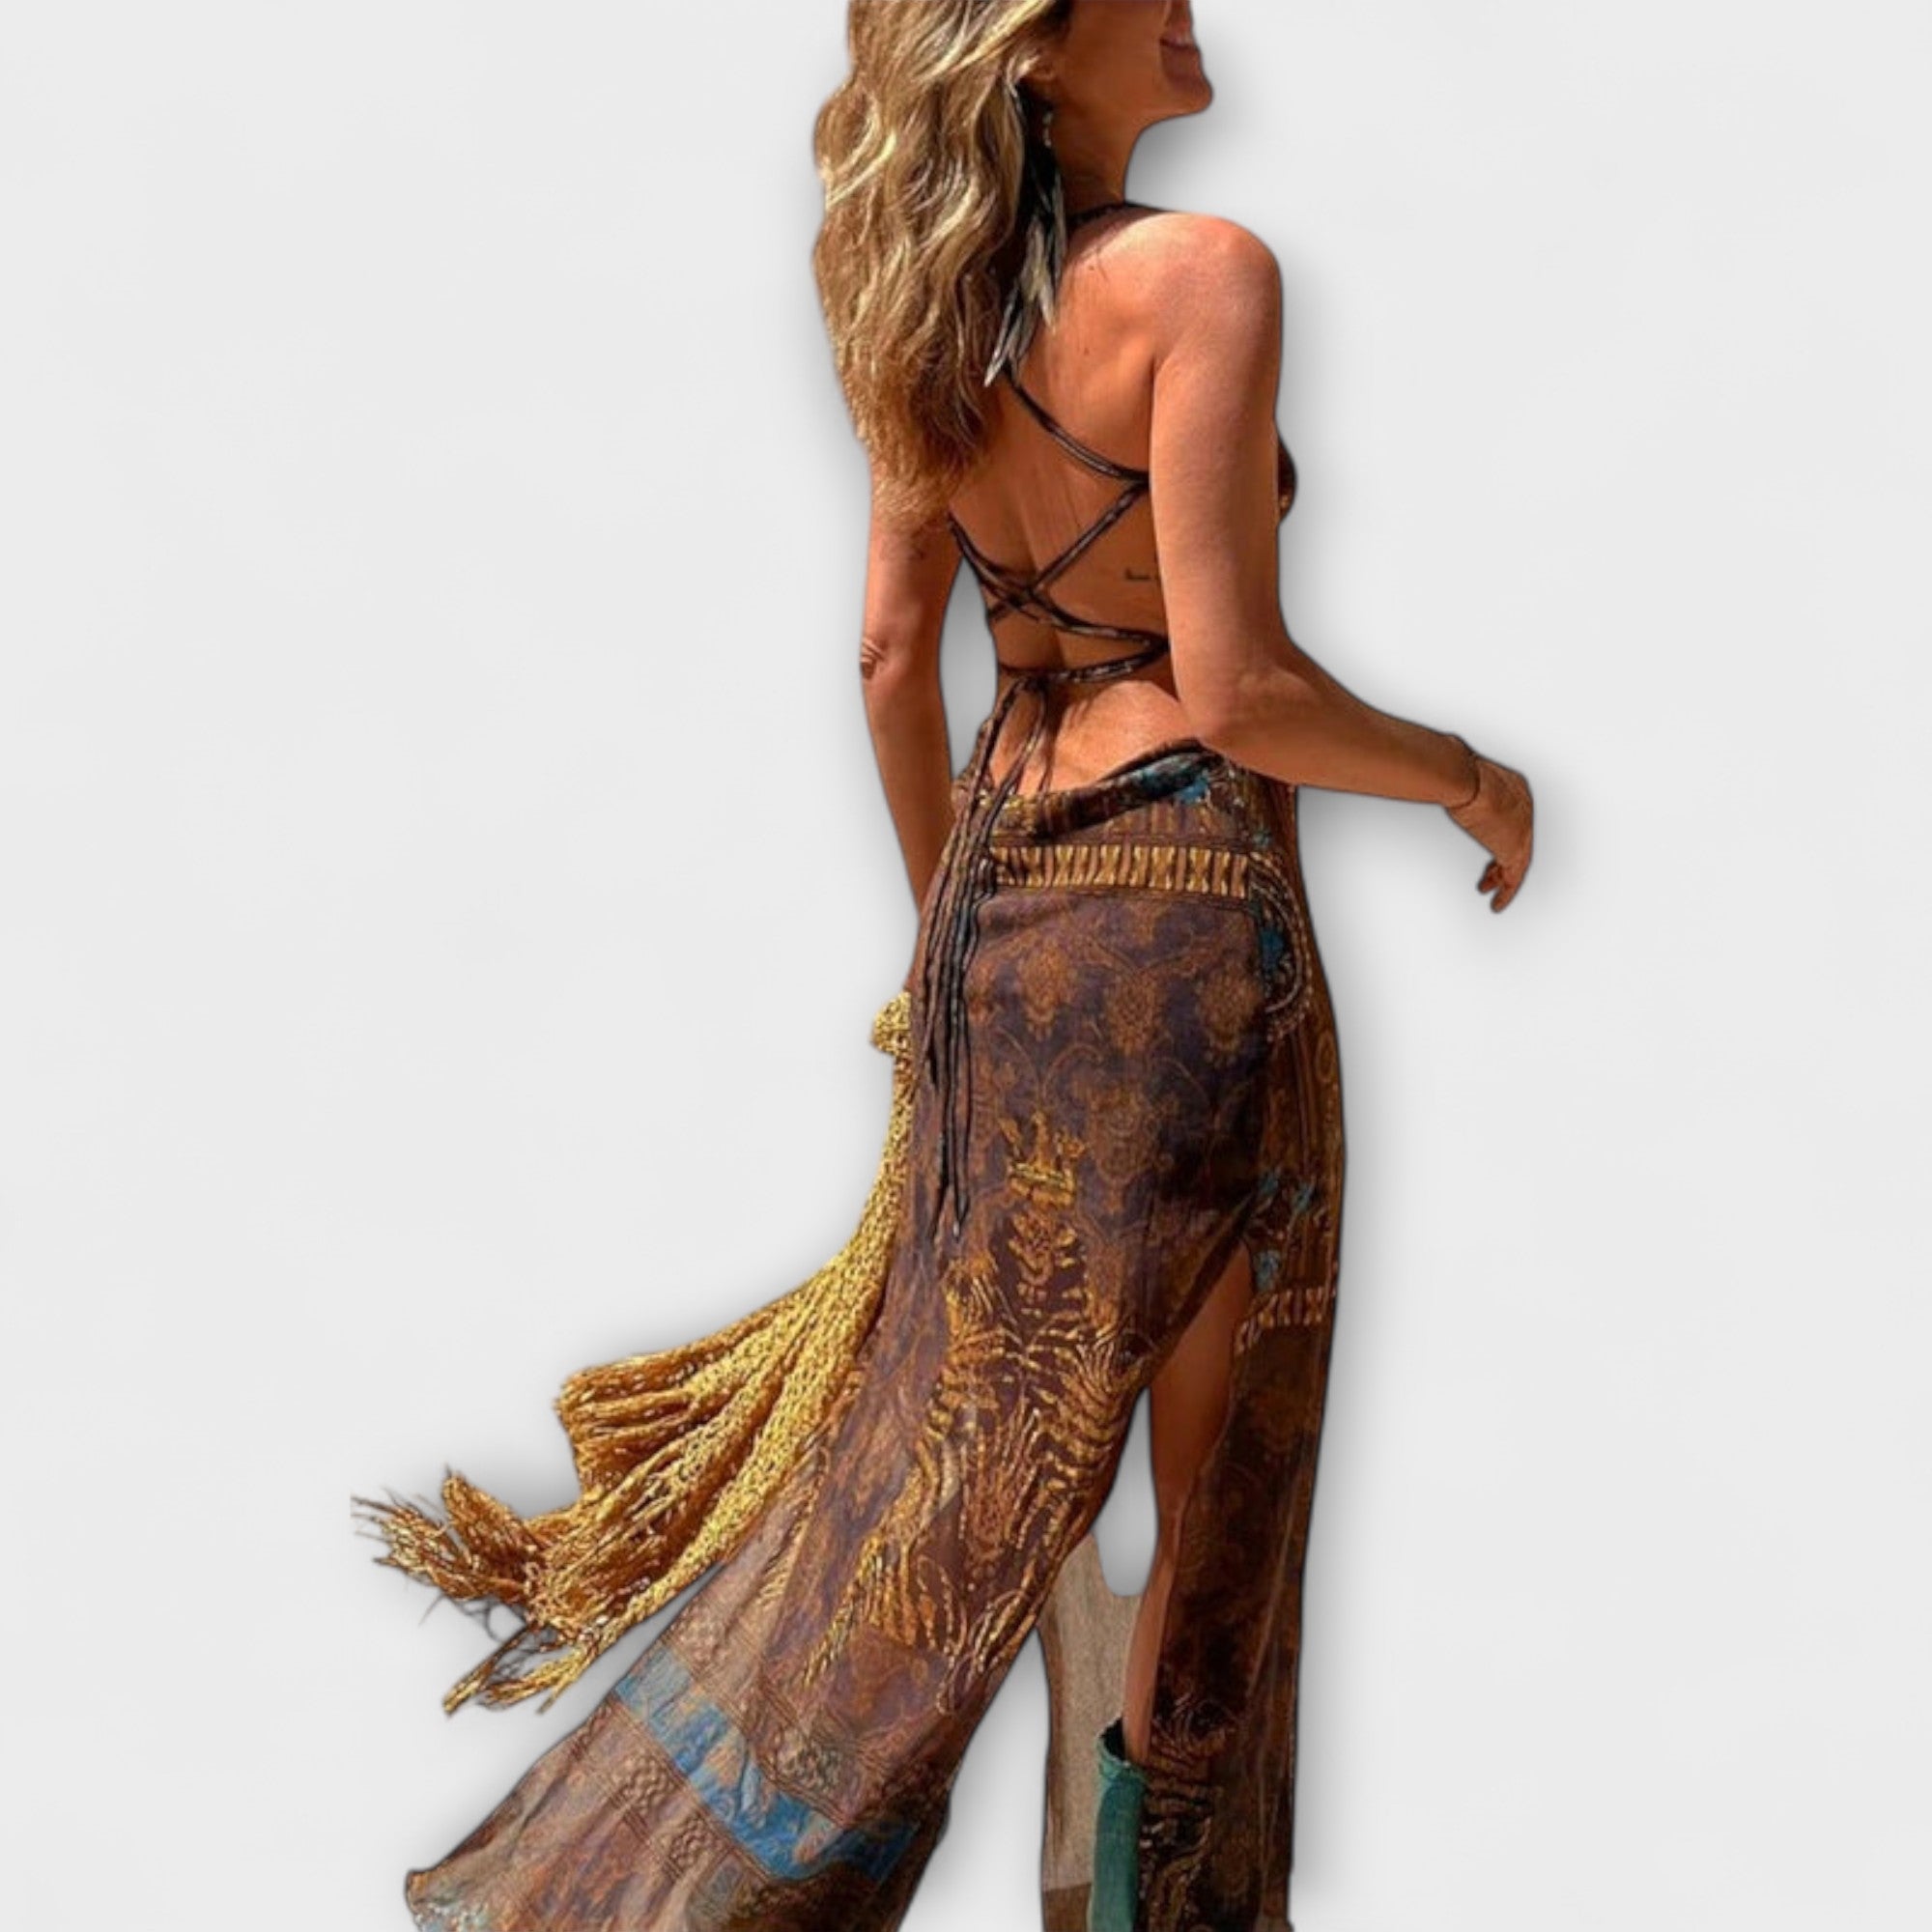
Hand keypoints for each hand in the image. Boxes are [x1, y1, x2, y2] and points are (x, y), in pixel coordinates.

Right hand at [1447, 755, 1532, 911]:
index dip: (1499, 833)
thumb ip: (1447, 781)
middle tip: (1490, 876)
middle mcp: (1524, 806)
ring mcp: (1523, 828)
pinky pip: (1514, 877)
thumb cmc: (1454, 771)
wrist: (1464, 780)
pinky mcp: (1516, 848)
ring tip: (1489, 891)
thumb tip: (1423, 774)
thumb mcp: (1453, 775)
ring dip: (1501, 877)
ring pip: (1516, 860)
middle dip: (1502, 858)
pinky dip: (1507, 892)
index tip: (1487, 845)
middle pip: (1516, 839)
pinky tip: (1496, 904)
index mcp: (1513, 786)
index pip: (1511, 815)